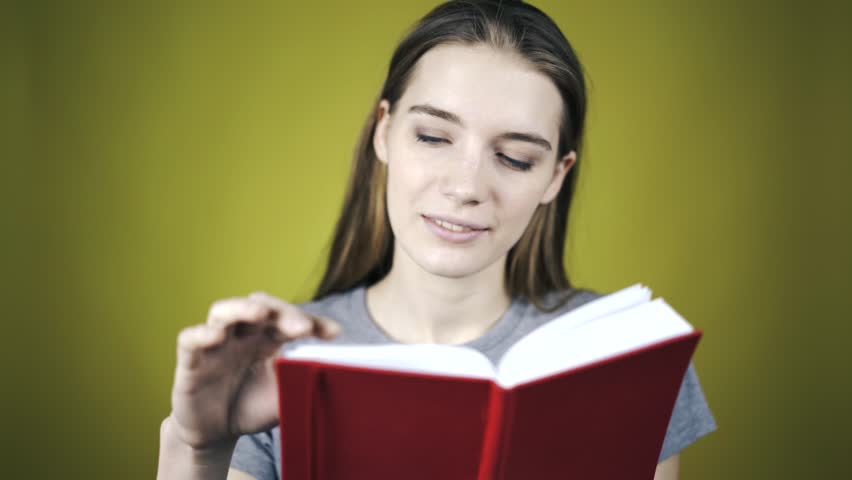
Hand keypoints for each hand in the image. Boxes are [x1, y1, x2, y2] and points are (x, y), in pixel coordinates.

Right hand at [167, 291, 339, 448]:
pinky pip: (190, 339)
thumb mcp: (285, 394)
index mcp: (270, 337)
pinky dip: (202, 334)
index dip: (314, 322)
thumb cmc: (253, 406)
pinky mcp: (190, 360)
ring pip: (224, 311)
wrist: (218, 433)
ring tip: (261, 313)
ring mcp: (217, 343)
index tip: (334, 333)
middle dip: (283, 312)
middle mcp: (244, 333)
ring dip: (242, 309)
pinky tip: (216, 336)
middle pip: (261, 307)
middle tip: (303, 327)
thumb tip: (336, 366)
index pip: (292, 319)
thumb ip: (304, 378)